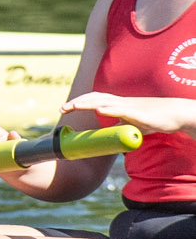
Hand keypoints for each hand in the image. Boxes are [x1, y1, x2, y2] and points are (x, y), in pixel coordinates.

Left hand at [63, 93, 195, 137]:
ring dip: (88, 103)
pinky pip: (122, 110)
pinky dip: (109, 109)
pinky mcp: (138, 113)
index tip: (64, 108)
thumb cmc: (153, 119)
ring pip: (105, 102)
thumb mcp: (131, 125)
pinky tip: (99, 109)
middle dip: (77, 102)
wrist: (175, 114)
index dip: (78, 102)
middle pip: (94, 98)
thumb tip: (107, 140)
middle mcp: (120, 102)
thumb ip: (118, 129)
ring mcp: (129, 106)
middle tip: (62, 109)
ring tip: (74, 106)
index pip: (94, 99)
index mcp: (117, 104)